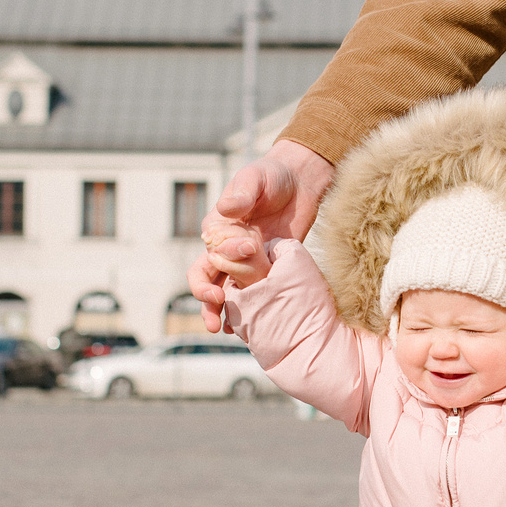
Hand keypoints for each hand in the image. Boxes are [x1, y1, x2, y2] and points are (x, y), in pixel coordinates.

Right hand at [187, 139, 335, 330]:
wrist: (300, 185)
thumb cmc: (273, 176)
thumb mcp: (257, 177)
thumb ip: (242, 192)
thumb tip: (226, 208)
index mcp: (218, 227)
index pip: (212, 248)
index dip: (227, 254)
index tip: (250, 248)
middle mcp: (225, 248)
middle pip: (205, 277)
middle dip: (206, 295)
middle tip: (215, 308)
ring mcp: (243, 263)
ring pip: (222, 292)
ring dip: (218, 312)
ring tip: (221, 329)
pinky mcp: (263, 271)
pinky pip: (249, 295)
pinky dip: (244, 312)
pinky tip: (244, 329)